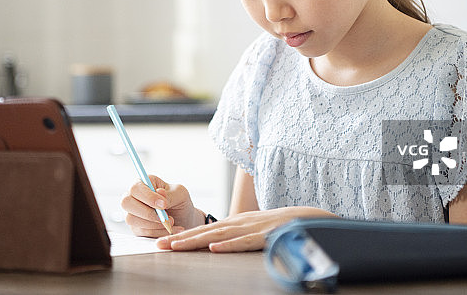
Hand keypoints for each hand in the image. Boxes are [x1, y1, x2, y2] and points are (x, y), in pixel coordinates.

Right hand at [121, 175, 203, 237]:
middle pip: (126, 202)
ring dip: (153, 224)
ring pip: (131, 219)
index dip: (148, 197)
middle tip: (165, 217)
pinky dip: (158, 232)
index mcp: (144, 183)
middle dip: (147, 212)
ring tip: (171, 222)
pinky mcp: (136, 228)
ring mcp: (133, 213)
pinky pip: (141, 232)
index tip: (164, 205)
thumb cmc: (180, 202)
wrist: (184, 220)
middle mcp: (134, 197)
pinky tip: (170, 230)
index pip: (136, 187)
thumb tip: (159, 192)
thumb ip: (169, 194)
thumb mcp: (180, 195)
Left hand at [157, 206, 333, 252]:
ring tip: (177, 247)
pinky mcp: (265, 236)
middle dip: (181, 238)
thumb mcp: (253, 230)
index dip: (182, 236)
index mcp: (235, 222)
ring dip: (196, 241)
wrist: (307, 217)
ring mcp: (251, 228)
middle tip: (159, 245)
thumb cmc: (279, 226)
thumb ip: (236, 236)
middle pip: (205, 231)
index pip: (204, 230)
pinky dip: (229, 245)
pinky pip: (245, 242)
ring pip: (219, 236)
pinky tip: (214, 249)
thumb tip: (217, 245)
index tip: (162, 243)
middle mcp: (239, 223)